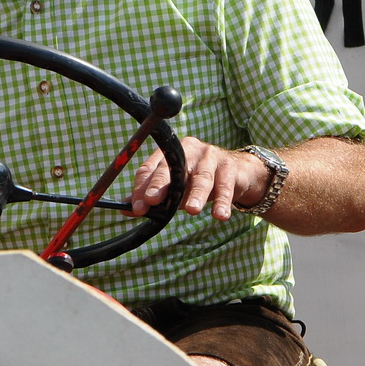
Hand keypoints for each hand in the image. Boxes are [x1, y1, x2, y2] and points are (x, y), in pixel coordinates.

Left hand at [127, 137, 271, 220]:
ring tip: (192, 210)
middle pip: (172, 167)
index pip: (151, 168)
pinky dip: (223, 201)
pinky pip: (225, 186)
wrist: (237, 173)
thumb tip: (126, 210)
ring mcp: (211, 157)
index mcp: (171, 153)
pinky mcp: (229, 168)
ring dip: (196, 194)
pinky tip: (220, 215)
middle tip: (152, 199)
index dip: (142, 187)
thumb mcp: (175, 188)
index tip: (138, 208)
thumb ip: (154, 198)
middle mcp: (189, 150)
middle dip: (161, 183)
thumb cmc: (198, 180)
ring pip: (201, 177)